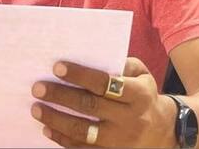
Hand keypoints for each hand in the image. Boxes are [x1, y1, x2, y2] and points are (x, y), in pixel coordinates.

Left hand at [30, 58, 176, 147]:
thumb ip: (122, 64)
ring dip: (56, 119)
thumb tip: (92, 57)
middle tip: (38, 87)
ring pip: (83, 131)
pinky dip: (62, 139)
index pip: (105, 83)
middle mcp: (131, 119)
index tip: (57, 67)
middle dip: (61, 96)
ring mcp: (121, 141)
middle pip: (90, 106)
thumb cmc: (143, 95)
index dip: (80, 75)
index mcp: (139, 95)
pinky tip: (47, 129)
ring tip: (36, 108)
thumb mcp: (142, 74)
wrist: (162, 131)